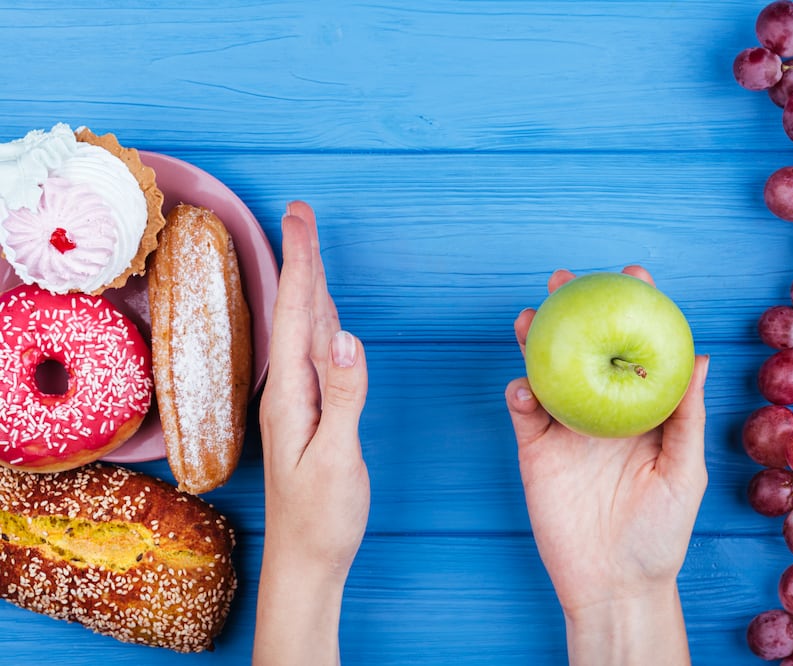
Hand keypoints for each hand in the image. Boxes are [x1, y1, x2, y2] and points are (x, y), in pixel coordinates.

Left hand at [253, 201, 368, 665]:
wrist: (304, 563)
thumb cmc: (322, 518)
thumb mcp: (336, 457)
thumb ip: (343, 395)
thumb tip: (346, 336)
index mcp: (292, 394)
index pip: (299, 315)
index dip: (303, 262)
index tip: (300, 218)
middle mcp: (288, 391)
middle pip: (297, 313)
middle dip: (302, 260)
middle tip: (301, 215)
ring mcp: (296, 403)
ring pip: (305, 330)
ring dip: (309, 286)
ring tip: (310, 251)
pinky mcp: (309, 416)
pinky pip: (314, 354)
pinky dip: (319, 321)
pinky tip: (323, 318)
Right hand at [506, 266, 708, 665]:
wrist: (615, 583)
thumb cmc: (661, 532)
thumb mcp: (685, 471)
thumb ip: (686, 416)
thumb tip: (698, 357)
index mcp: (641, 411)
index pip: (638, 350)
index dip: (635, 311)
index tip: (635, 276)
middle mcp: (602, 411)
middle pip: (585, 349)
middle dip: (574, 311)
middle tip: (566, 279)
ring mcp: (566, 429)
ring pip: (547, 372)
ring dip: (535, 341)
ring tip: (530, 316)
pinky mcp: (536, 451)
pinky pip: (524, 412)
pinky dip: (520, 392)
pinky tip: (524, 385)